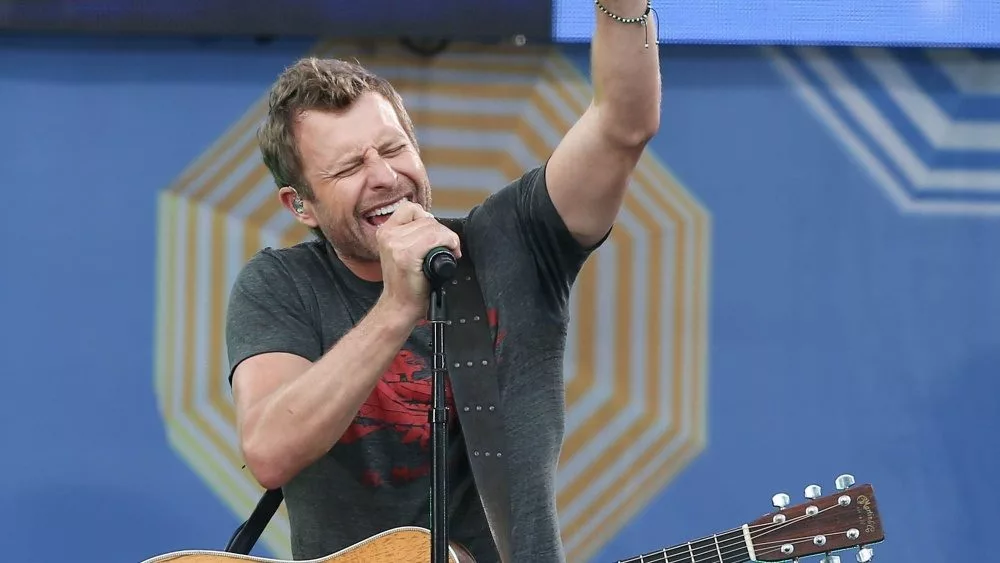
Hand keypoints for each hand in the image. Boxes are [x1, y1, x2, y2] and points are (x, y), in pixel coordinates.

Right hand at [375, 202, 461, 322]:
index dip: (427, 219)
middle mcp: (388, 235)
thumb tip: (432, 222)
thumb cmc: (405, 283)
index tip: (434, 235)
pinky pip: (434, 238)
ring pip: (432, 227)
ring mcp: (395, 245)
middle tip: (447, 248)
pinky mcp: (406, 255)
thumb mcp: (401, 251)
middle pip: (426, 219)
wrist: (399, 307)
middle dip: (442, 233)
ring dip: (447, 239)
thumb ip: (412, 234)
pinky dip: (448, 243)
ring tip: (448, 252)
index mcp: (385, 231)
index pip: (411, 208)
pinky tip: (449, 254)